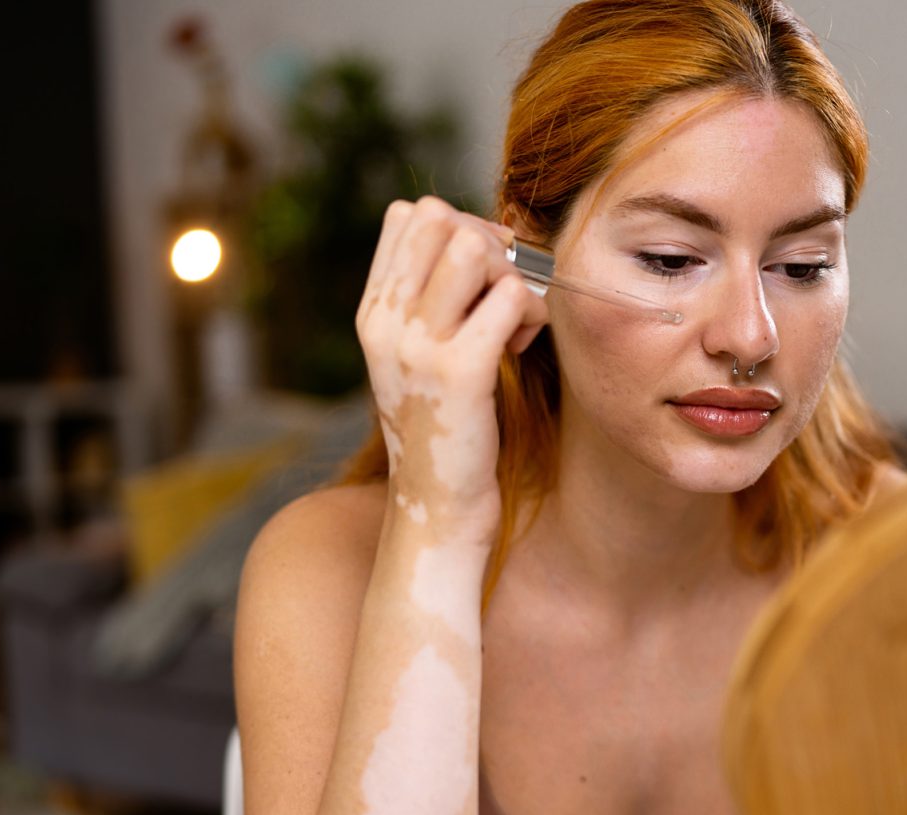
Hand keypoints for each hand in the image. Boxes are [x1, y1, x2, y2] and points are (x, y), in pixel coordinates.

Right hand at [354, 196, 547, 540]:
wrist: (437, 506)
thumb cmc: (444, 429)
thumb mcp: (418, 359)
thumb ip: (431, 302)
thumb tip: (483, 239)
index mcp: (373, 313)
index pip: (407, 216)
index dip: (458, 226)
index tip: (482, 275)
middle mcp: (387, 322)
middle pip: (439, 216)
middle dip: (488, 242)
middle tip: (505, 293)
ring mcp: (419, 346)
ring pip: (474, 246)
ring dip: (512, 273)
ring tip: (516, 320)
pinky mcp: (461, 372)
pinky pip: (512, 296)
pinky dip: (533, 312)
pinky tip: (525, 347)